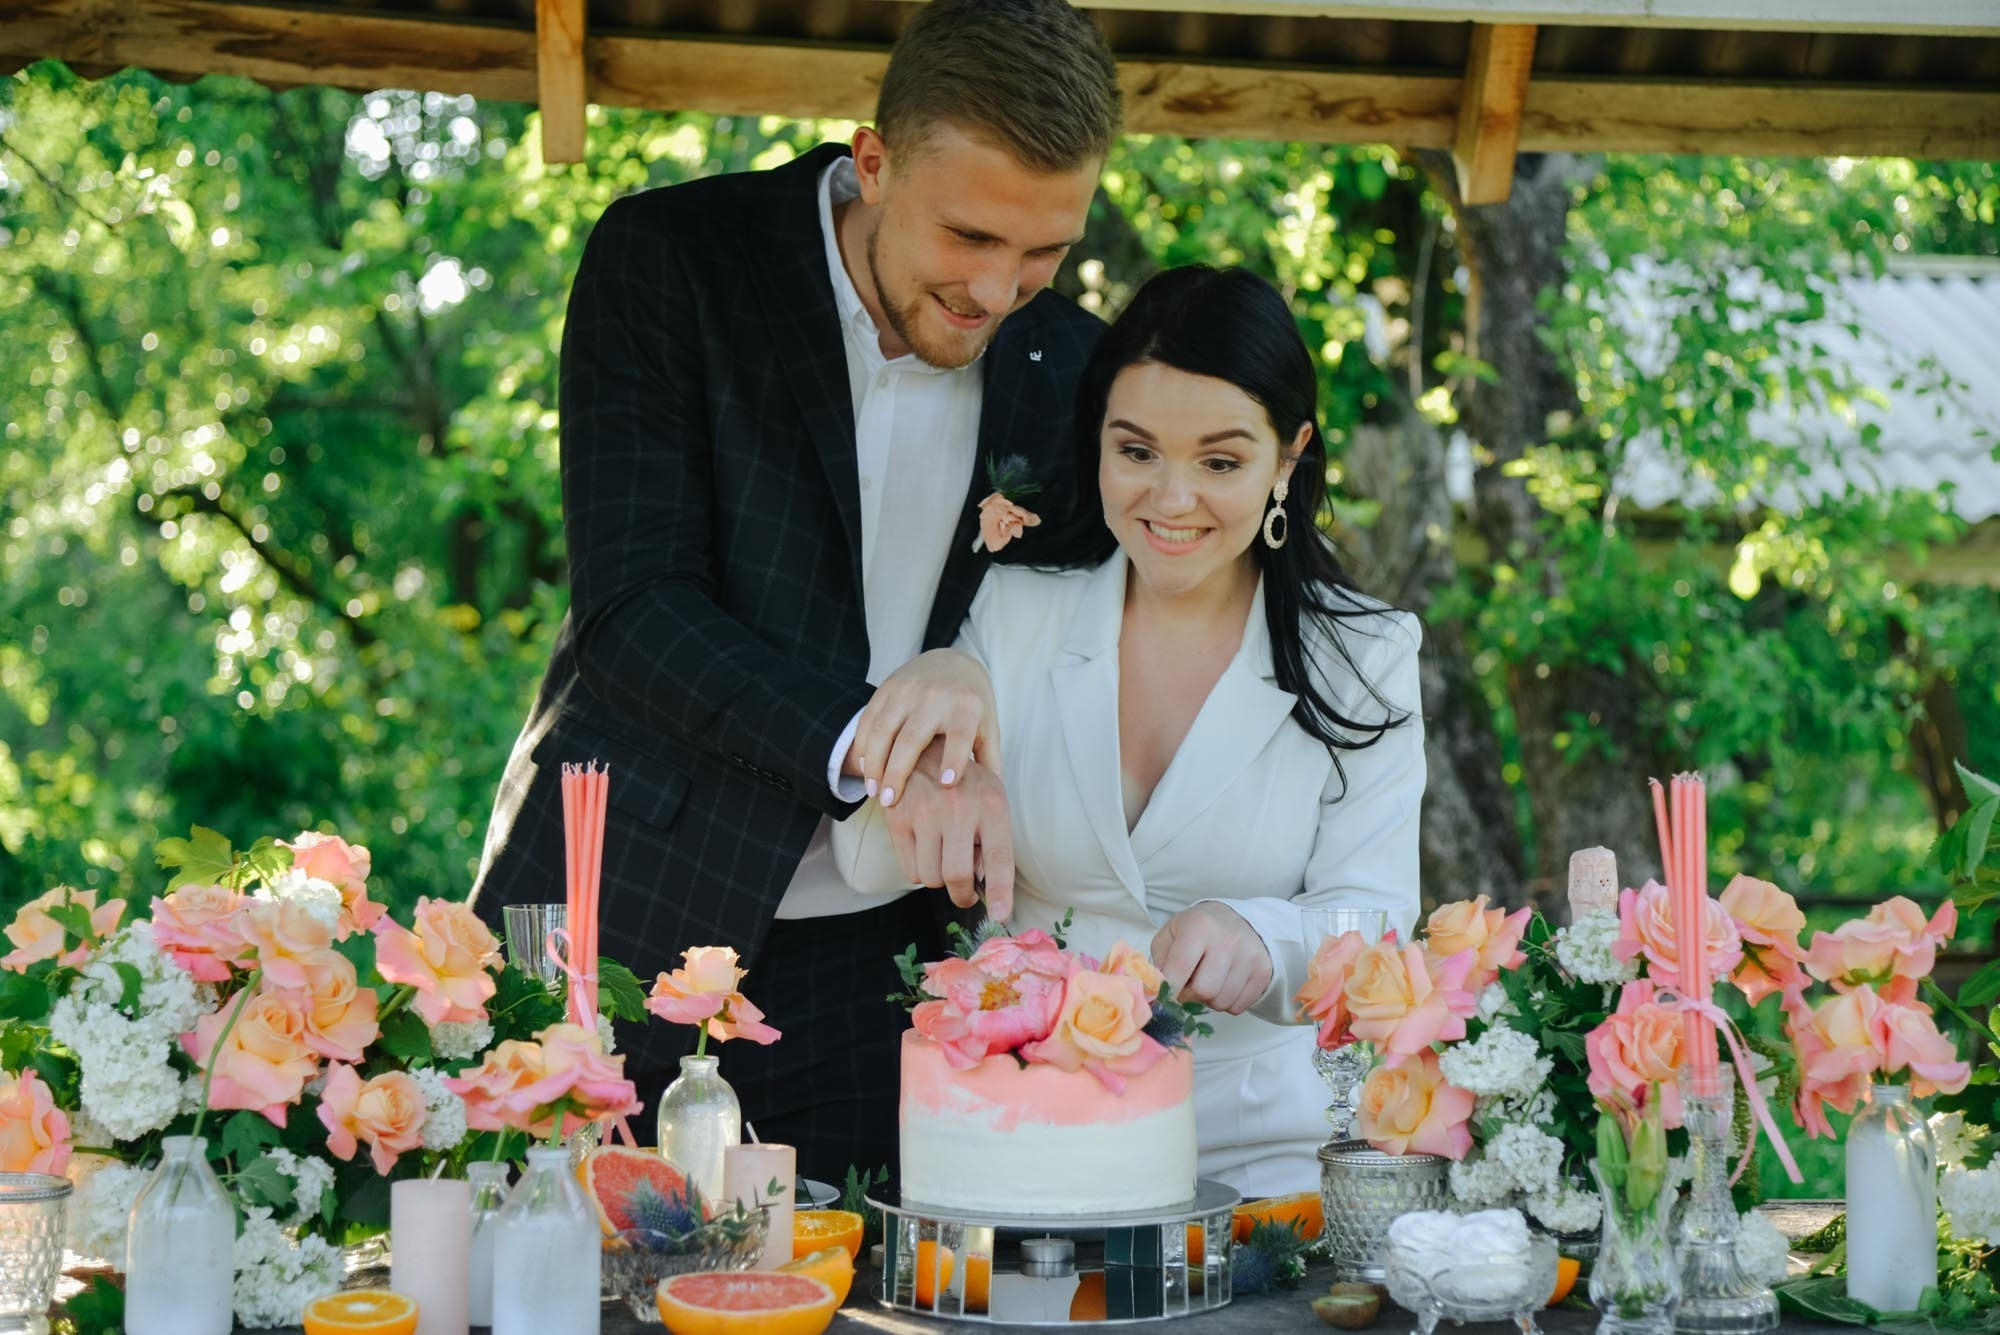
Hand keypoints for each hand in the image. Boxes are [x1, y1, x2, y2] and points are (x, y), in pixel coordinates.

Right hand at [848, 650, 998, 807]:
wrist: (951, 662)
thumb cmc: (971, 704)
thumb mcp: (988, 726)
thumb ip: (989, 759)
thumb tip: (991, 798)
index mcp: (966, 707)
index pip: (959, 735)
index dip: (953, 759)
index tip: (945, 784)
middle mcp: (935, 697)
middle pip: (912, 738)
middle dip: (897, 772)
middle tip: (889, 801)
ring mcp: (907, 691)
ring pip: (883, 729)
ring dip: (874, 763)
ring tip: (873, 791)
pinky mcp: (886, 688)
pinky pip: (868, 718)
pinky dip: (862, 744)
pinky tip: (865, 768)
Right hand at [881, 738, 1014, 921]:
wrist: (925, 749)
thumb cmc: (966, 784)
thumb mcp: (991, 802)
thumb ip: (993, 841)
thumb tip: (985, 886)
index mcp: (991, 806)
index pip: (999, 859)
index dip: (1000, 893)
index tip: (1000, 916)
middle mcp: (958, 808)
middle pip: (957, 876)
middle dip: (962, 896)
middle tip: (965, 894)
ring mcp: (925, 813)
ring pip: (930, 878)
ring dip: (939, 880)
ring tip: (944, 859)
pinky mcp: (898, 818)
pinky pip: (910, 870)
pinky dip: (920, 872)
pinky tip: (926, 851)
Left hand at [1150, 903, 1271, 1014]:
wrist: (1237, 920)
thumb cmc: (1198, 929)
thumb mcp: (1172, 934)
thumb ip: (1160, 961)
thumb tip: (1158, 992)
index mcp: (1200, 926)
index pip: (1180, 968)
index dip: (1168, 989)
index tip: (1164, 994)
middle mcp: (1228, 940)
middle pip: (1204, 991)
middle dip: (1190, 996)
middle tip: (1189, 986)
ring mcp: (1249, 956)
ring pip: (1222, 1002)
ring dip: (1209, 1000)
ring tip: (1208, 981)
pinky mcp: (1263, 971)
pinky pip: (1238, 1007)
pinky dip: (1227, 1003)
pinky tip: (1224, 984)